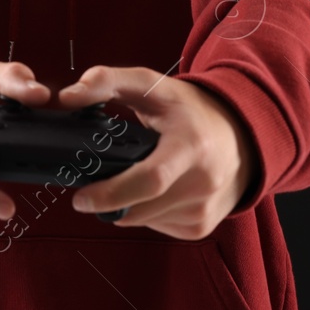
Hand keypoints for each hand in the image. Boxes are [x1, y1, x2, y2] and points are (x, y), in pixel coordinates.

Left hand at [56, 65, 255, 239]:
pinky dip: (144, 212)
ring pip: (143, 220)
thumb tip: (68, 97)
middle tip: (90, 187)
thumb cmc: (189, 109)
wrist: (241, 135)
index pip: (151, 180)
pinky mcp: (201, 227)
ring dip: (125, 206)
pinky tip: (150, 191)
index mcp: (192, 146)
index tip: (81, 198)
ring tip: (126, 179)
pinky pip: (156, 226)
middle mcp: (204, 182)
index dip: (112, 193)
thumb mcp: (151, 85)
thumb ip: (107, 82)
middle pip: (140, 207)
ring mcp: (204, 210)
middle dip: (109, 201)